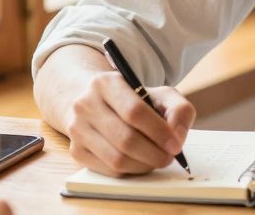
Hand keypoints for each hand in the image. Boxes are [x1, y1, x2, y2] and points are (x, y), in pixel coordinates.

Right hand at [64, 71, 194, 175]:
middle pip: (126, 139)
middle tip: (169, 157)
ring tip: (156, 160)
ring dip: (144, 165)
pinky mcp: (76, 150)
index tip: (176, 145)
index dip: (159, 132)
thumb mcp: (158, 94)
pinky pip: (108, 170)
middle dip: (154, 153)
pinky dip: (130, 171)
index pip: (134, 111)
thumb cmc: (132, 100)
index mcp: (106, 83)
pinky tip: (140, 162)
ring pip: (117, 159)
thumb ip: (178, 109)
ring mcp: (77, 129)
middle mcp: (85, 104)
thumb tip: (177, 136)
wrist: (93, 102)